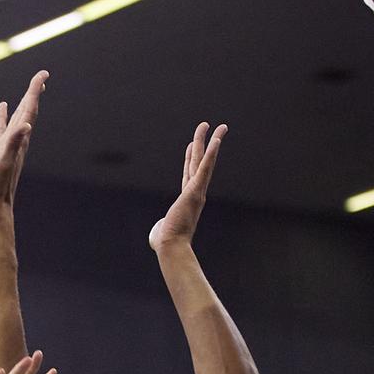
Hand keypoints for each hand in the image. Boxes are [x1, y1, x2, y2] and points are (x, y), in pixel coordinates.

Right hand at [0, 71, 47, 207]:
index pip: (29, 108)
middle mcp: (17, 138)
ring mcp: (8, 143)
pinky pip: (2, 127)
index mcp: (20, 137)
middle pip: (28, 110)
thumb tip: (25, 125)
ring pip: (18, 117)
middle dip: (34, 92)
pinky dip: (3, 115)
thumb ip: (14, 142)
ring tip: (29, 90)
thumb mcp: (4, 161)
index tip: (43, 74)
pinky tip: (2, 107)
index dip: (35, 90)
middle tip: (41, 76)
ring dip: (23, 103)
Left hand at [148, 122, 227, 255]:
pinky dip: (210, 154)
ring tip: (217, 126)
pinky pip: (204, 169)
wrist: (171, 247)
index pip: (189, 173)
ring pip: (204, 161)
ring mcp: (197, 190)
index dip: (190, 158)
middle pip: (198, 162)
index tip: (191, 145)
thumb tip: (157, 237)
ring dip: (210, 142)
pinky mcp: (195, 191)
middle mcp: (195, 192)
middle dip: (202, 143)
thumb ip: (160, 228)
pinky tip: (216, 140)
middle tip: (207, 126)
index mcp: (187, 198)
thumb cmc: (165, 243)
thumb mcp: (160, 231)